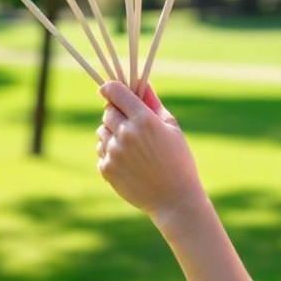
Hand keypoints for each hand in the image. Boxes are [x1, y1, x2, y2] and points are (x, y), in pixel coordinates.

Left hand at [95, 82, 207, 223]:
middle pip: (107, 111)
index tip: (108, 89)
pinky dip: (110, 152)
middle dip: (116, 113)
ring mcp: (114, 152)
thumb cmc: (178, 160)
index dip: (110, 88)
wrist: (174, 199)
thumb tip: (142, 82)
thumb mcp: (171, 127)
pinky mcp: (107, 168)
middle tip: (129, 123)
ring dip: (111, 133)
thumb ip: (153, 103)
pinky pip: (101, 151)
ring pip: (101, 131)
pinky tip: (129, 162)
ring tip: (131, 147)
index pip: (116, 92)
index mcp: (144, 119)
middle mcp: (126, 133)